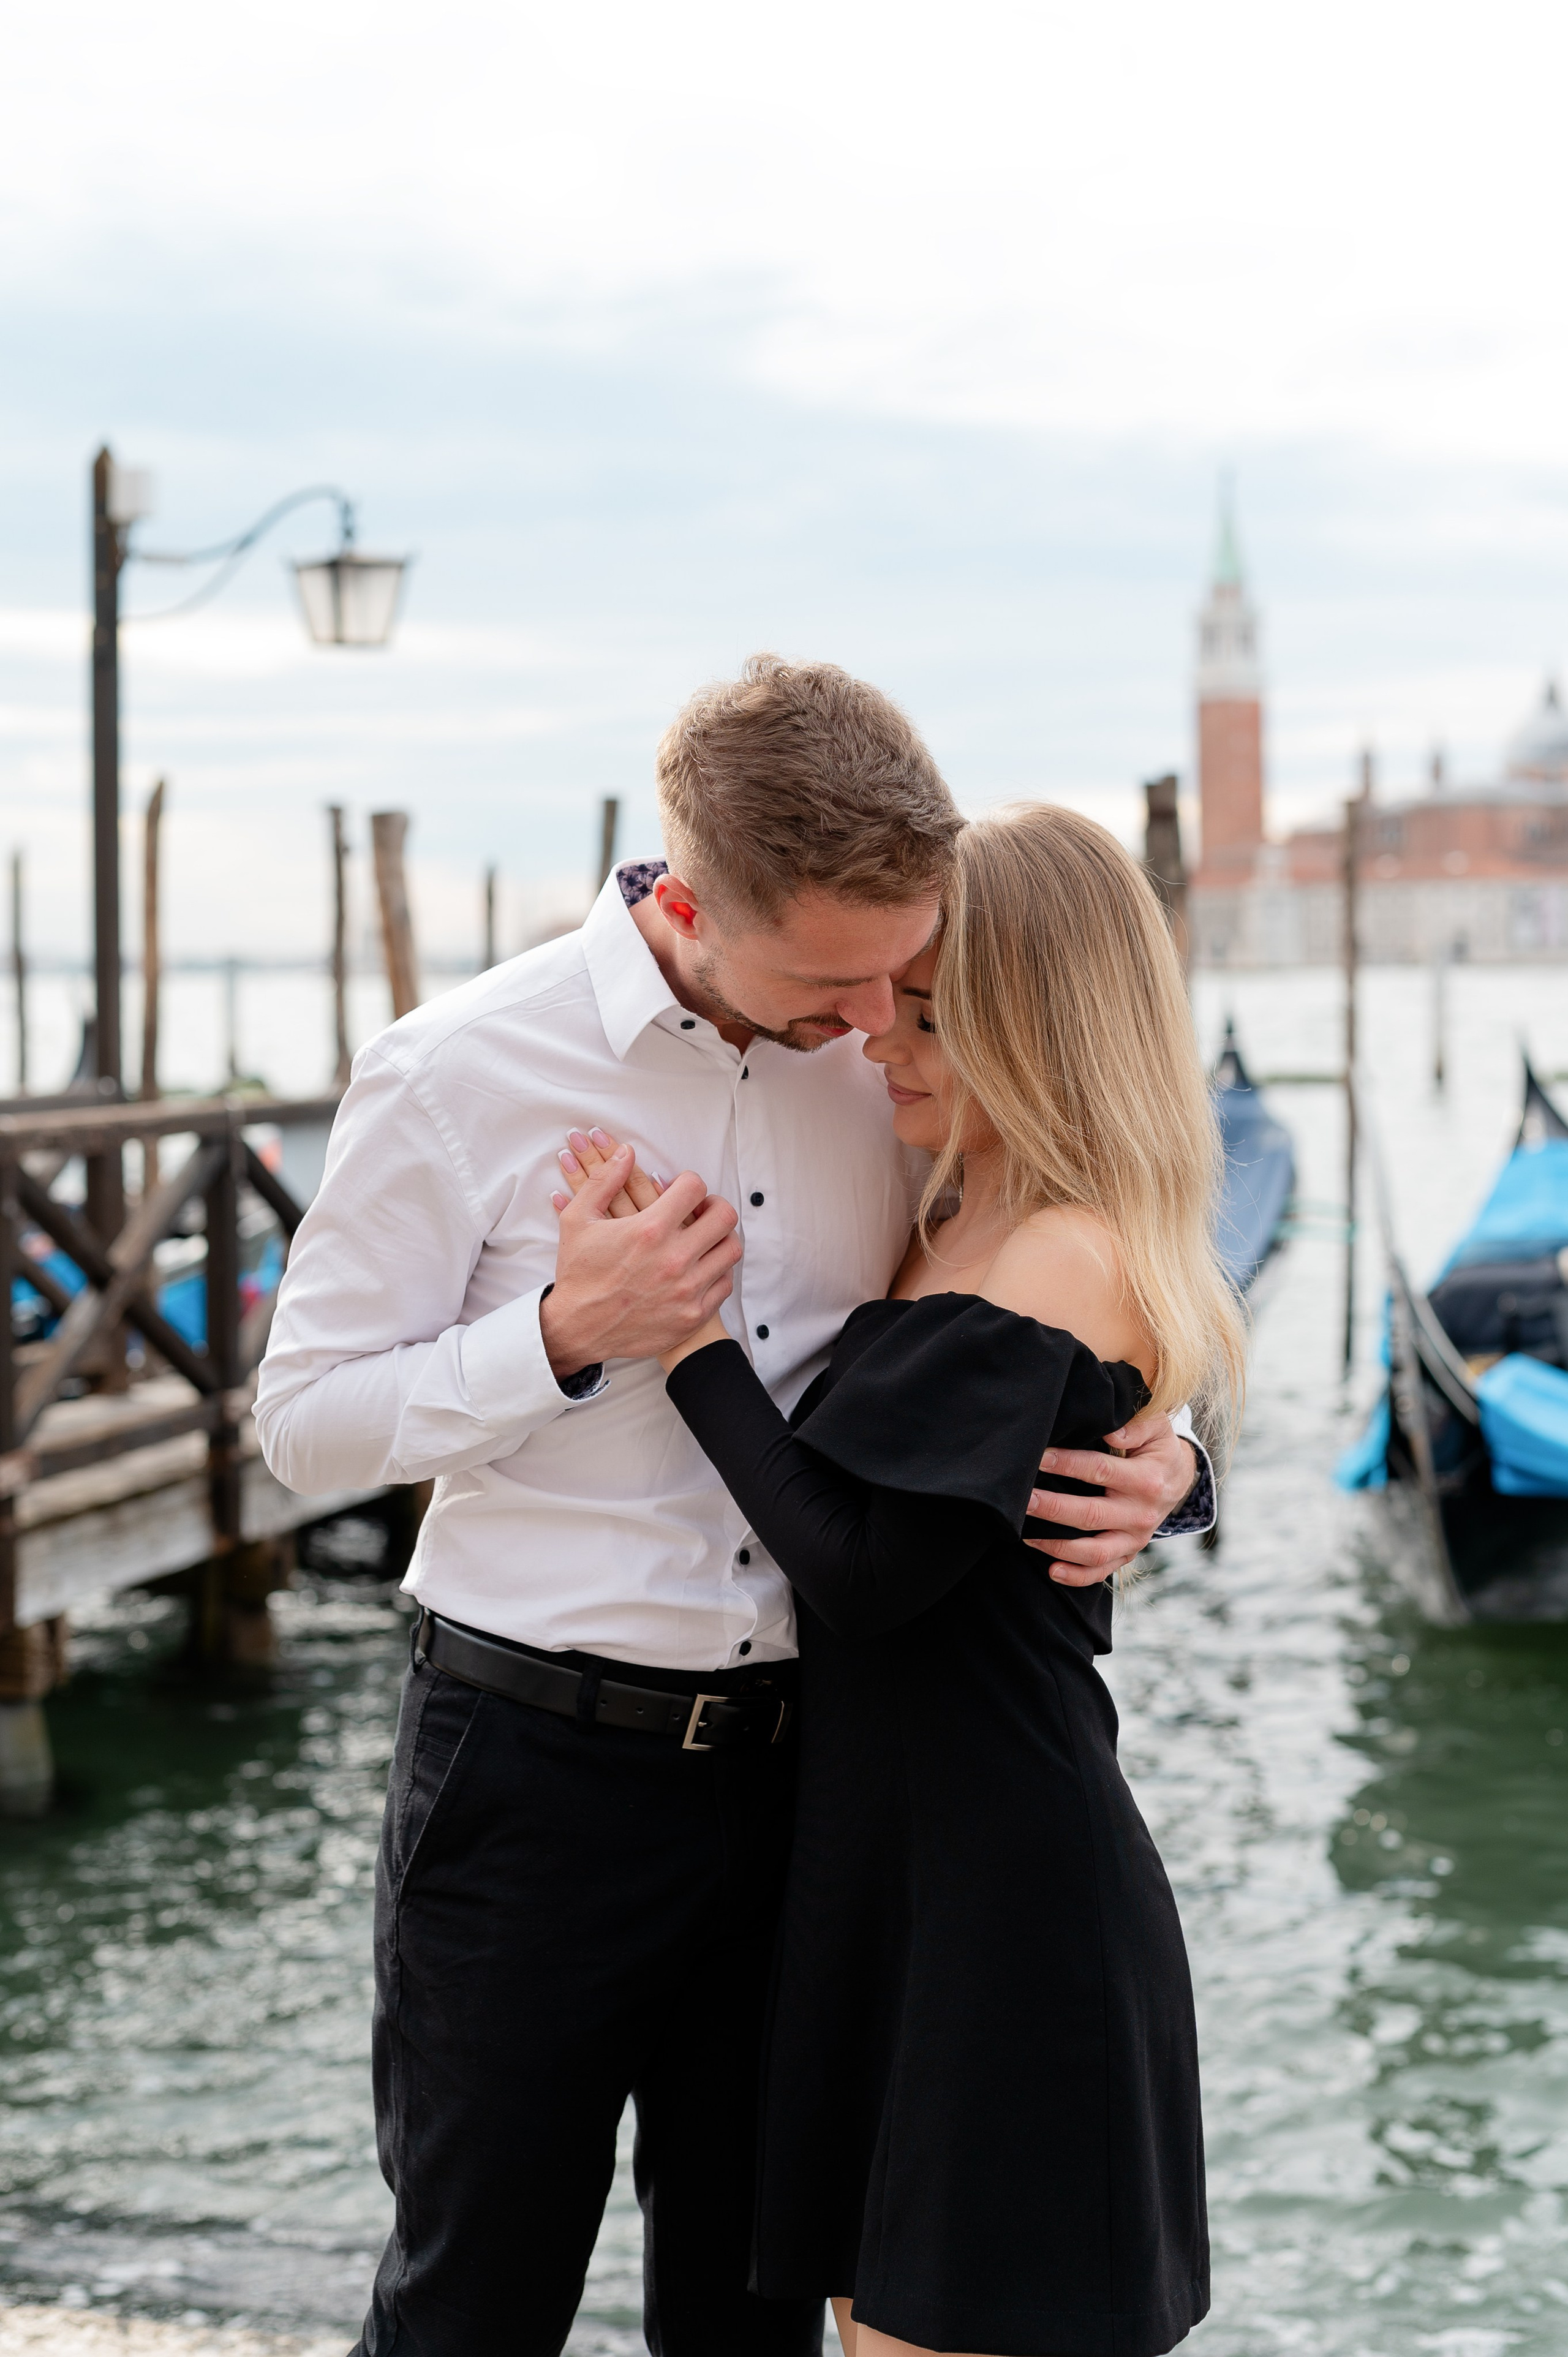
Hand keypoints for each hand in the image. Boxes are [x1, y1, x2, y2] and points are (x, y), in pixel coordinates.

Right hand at [541, 1129, 741, 1374]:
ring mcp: (687, 1289)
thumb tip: (627, 1152)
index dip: (690, 1182)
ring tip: (704, 1237)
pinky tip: (701, 1267)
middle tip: (701, 1210)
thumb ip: (603, 1181)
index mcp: (650, 1230)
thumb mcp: (578, 1219)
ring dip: (720, 1238)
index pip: (695, 1188)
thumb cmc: (578, 1272)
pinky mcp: (693, 1314)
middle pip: (724, 1216)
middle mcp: (674, 1258)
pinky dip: (717, 1271)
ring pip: (730, 1250)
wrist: (578, 1328)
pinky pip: (725, 1284)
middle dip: (714, 1206)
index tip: (682, 1190)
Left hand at [1024, 1406, 1196, 1586]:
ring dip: (1058, 1546)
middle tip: (1023, 1500)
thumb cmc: (1157, 1449)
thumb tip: (1111, 1433)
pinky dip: (1077, 1576)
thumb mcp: (1157, 1428)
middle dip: (1052, 1508)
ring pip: (1095, 1551)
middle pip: (1090, 1515)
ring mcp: (1134, 1539)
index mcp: (1145, 1480)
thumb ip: (1137, 1426)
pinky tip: (1052, 1570)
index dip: (1067, 1464)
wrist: (1178, 1480)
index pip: (1099, 1471)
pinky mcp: (1128, 1553)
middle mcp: (1140, 1513)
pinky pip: (1102, 1570)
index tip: (1038, 1458)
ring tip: (1027, 1536)